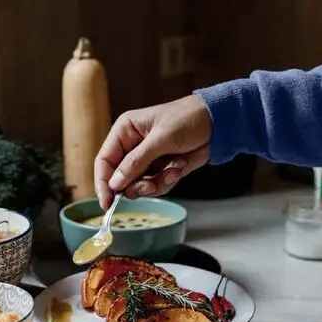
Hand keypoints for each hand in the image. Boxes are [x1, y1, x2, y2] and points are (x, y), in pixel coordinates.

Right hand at [94, 95, 211, 208]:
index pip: (104, 161)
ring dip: (156, 183)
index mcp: (125, 131)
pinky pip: (156, 186)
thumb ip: (136, 162)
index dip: (103, 182)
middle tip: (149, 185)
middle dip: (136, 185)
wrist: (217, 124)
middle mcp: (132, 146)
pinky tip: (180, 167)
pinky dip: (168, 181)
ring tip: (173, 170)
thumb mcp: (160, 139)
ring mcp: (147, 160)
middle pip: (120, 178)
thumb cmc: (187, 119)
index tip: (107, 202)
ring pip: (139, 185)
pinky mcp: (161, 169)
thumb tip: (115, 184)